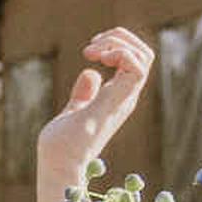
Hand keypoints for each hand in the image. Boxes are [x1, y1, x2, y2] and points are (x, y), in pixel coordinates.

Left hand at [34, 26, 157, 201]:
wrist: (57, 164)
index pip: (135, 59)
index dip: (116, 44)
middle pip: (144, 53)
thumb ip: (84, 93)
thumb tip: (90, 74)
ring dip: (118, 42)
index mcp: (118, 96)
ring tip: (92, 52)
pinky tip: (97, 60)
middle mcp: (126, 97)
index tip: (90, 51)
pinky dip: (119, 53)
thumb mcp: (74, 109)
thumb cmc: (62, 145)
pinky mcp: (116, 102)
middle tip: (91, 48)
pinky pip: (137, 67)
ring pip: (144, 56)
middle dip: (119, 37)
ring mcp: (124, 99)